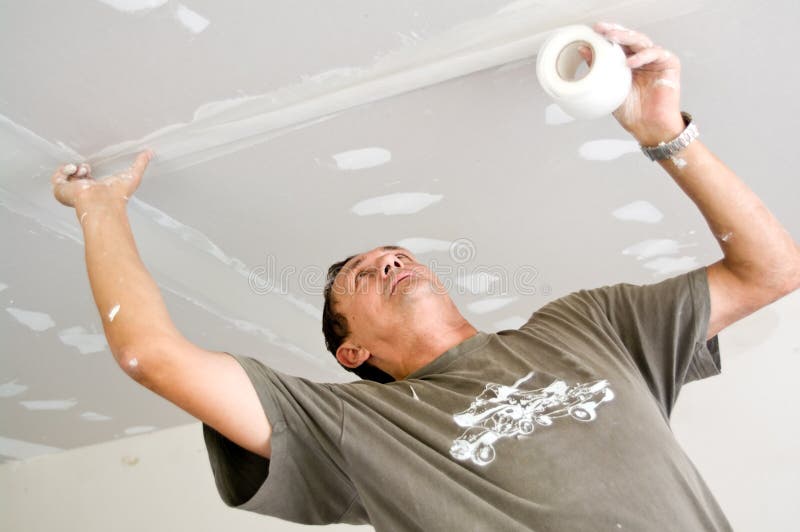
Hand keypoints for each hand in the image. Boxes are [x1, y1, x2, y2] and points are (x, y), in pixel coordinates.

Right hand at [51, 150, 153, 209]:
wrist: (102, 203)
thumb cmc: (118, 195)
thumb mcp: (132, 175)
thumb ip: (141, 163)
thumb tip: (150, 152)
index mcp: (96, 190)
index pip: (87, 178)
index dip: (88, 169)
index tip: (91, 166)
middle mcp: (83, 192)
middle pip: (76, 176)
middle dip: (81, 169)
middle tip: (87, 169)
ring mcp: (71, 192)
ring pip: (66, 176)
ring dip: (74, 169)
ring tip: (82, 170)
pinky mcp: (61, 191)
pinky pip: (56, 178)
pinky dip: (64, 170)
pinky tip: (74, 170)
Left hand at [581, 22, 684, 143]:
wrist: (648, 127)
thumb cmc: (632, 112)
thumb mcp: (608, 87)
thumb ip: (598, 67)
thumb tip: (583, 50)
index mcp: (628, 63)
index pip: (618, 43)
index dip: (607, 35)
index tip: (594, 30)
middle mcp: (642, 59)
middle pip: (629, 38)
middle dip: (614, 31)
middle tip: (601, 29)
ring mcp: (656, 60)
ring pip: (641, 41)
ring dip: (625, 38)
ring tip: (611, 38)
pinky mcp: (669, 64)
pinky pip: (655, 53)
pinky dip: (642, 56)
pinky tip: (630, 62)